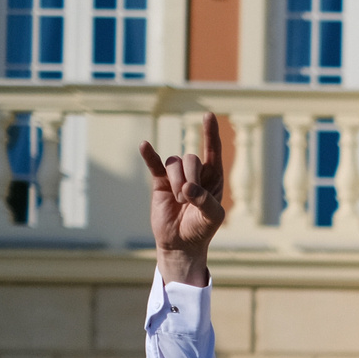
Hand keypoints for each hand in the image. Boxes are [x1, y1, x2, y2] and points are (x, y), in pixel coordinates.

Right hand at [138, 117, 225, 287]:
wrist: (181, 243)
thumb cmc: (201, 229)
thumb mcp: (211, 217)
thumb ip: (204, 201)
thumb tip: (188, 188)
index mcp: (214, 178)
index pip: (213, 151)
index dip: (210, 133)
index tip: (207, 115)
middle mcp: (196, 172)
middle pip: (190, 158)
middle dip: (190, 177)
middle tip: (187, 199)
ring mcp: (176, 175)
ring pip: (174, 163)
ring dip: (176, 182)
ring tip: (179, 201)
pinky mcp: (159, 181)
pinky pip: (154, 163)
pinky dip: (149, 155)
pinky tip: (144, 145)